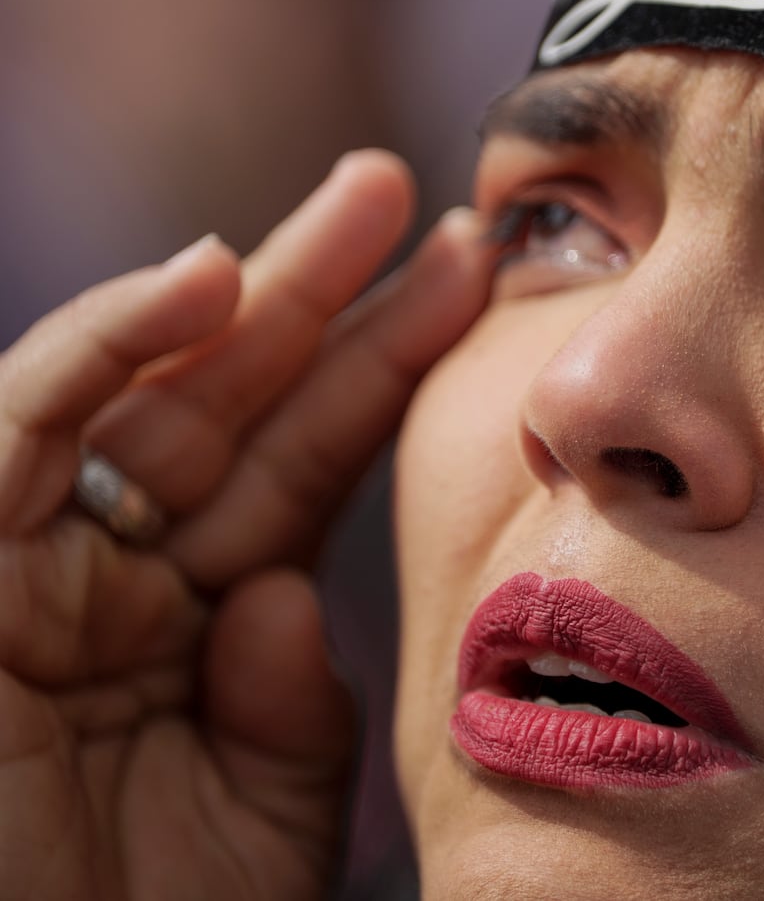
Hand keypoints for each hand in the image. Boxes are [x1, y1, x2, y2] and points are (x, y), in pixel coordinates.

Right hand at [0, 151, 491, 899]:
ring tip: (368, 200)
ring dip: (249, 285)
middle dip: (331, 291)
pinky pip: (25, 426)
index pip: (309, 461)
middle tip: (423, 192)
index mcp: (211, 619)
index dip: (388, 368)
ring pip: (149, 390)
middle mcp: (125, 573)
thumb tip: (282, 595)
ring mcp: (37, 565)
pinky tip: (207, 277)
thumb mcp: (268, 812)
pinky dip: (110, 345)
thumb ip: (293, 701)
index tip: (477, 284)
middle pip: (240, 400)